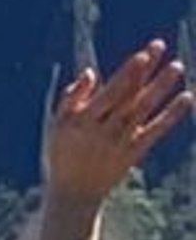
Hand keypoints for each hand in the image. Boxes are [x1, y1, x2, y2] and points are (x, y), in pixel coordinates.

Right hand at [44, 45, 190, 210]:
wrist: (75, 193)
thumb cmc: (64, 152)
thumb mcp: (57, 124)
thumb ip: (71, 97)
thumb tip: (91, 72)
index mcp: (84, 120)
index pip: (112, 92)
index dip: (128, 74)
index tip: (143, 55)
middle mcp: (106, 130)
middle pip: (131, 96)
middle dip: (146, 72)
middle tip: (160, 46)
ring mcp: (122, 142)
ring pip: (145, 110)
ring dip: (162, 88)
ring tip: (177, 67)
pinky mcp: (135, 152)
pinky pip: (156, 131)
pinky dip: (171, 115)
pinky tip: (185, 98)